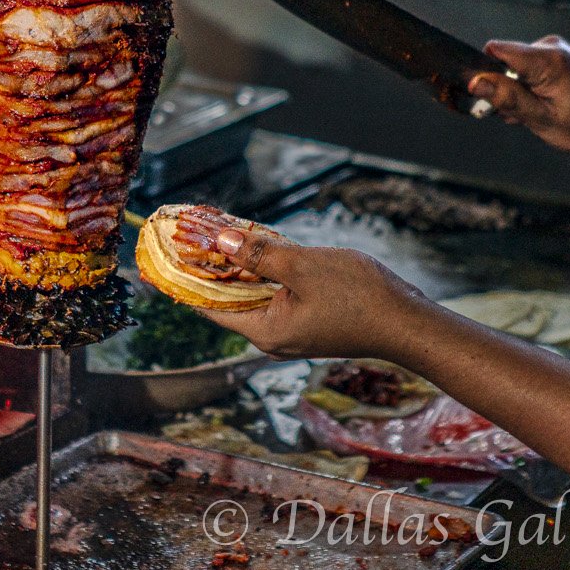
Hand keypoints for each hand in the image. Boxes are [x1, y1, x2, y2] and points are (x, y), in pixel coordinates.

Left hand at [193, 226, 424, 360]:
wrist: (408, 321)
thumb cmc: (359, 297)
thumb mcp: (302, 267)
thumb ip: (258, 254)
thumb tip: (218, 241)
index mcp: (265, 331)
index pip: (207, 305)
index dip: (183, 279)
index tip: (161, 257)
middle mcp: (273, 335)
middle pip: (227, 297)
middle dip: (209, 265)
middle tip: (186, 234)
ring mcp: (292, 328)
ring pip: (252, 292)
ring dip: (236, 264)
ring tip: (213, 233)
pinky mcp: (309, 319)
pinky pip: (273, 292)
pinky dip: (261, 271)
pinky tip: (254, 247)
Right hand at [468, 36, 569, 154]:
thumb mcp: (543, 120)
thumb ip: (508, 99)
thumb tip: (476, 83)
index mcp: (546, 61)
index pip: (495, 50)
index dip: (487, 73)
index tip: (495, 97)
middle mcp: (551, 47)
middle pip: (504, 60)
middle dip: (505, 88)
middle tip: (526, 114)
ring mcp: (556, 49)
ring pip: (515, 66)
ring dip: (519, 90)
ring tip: (541, 112)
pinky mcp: (559, 55)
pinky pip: (529, 67)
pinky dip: (531, 86)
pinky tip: (546, 104)